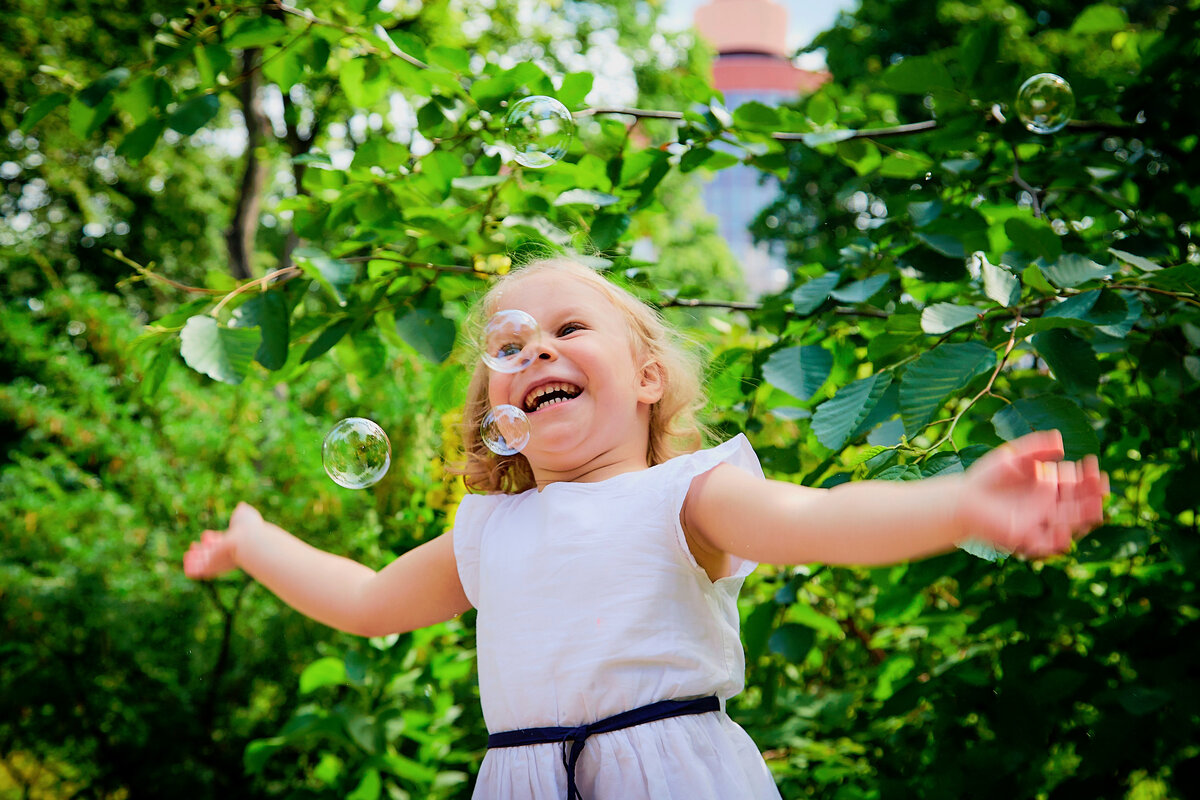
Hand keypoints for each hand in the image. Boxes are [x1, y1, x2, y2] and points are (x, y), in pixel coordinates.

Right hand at [183, 502, 262, 578]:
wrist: (248, 540)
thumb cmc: (247, 527)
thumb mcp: (244, 515)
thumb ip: (241, 512)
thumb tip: (241, 507)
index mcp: (235, 540)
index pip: (222, 540)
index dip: (213, 539)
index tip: (205, 536)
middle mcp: (229, 552)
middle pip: (213, 553)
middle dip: (203, 551)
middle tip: (193, 547)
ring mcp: (222, 560)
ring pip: (207, 561)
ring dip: (197, 561)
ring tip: (186, 558)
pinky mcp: (215, 566)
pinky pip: (203, 569)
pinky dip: (195, 570)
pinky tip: (187, 569)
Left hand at [958, 430, 1107, 558]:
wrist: (963, 500)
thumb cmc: (987, 478)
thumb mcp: (1013, 457)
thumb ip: (1035, 447)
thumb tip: (1060, 441)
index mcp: (1047, 487)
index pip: (1074, 482)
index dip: (1085, 475)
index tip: (1091, 463)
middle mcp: (1047, 506)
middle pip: (1076, 502)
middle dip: (1091, 494)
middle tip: (1102, 484)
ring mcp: (1038, 522)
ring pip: (1068, 521)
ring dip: (1084, 515)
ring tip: (1098, 506)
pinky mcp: (1025, 536)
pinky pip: (1046, 542)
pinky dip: (1057, 540)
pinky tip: (1065, 531)